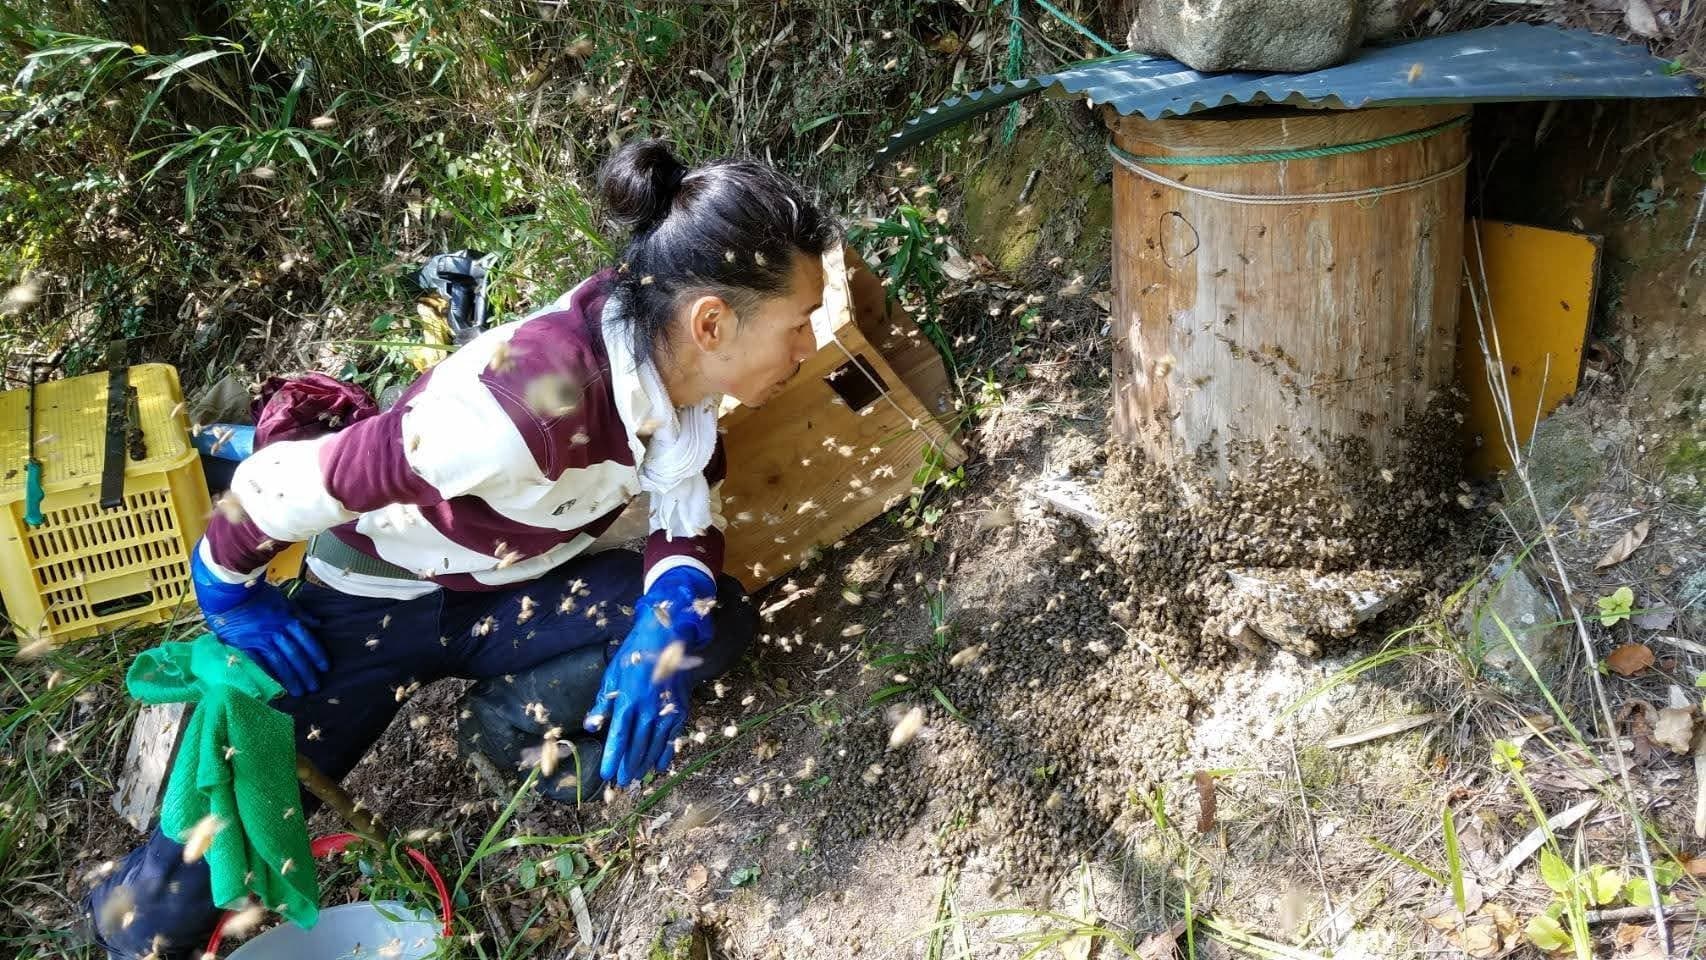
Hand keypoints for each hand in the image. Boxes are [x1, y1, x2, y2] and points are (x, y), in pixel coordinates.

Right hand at [190, 539, 328, 697]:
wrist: (229, 591)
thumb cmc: (256, 594)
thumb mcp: (283, 600)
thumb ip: (299, 613)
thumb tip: (318, 623)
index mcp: (287, 619)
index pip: (306, 639)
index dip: (316, 654)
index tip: (325, 668)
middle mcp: (276, 631)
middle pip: (295, 654)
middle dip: (306, 672)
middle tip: (315, 687)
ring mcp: (260, 639)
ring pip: (279, 662)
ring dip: (291, 678)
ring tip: (299, 692)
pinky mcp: (245, 645)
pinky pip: (259, 662)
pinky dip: (268, 675)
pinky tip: (276, 686)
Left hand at [582, 566, 715, 787]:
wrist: (666, 638)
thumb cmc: (634, 655)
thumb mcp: (611, 675)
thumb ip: (602, 703)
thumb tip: (590, 726)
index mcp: (627, 700)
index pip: (618, 737)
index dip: (612, 758)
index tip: (607, 774)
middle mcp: (647, 708)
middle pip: (637, 745)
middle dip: (629, 765)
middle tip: (623, 783)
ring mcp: (665, 710)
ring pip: (655, 744)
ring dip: (645, 762)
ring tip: (638, 777)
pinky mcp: (679, 708)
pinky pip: (672, 736)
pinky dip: (665, 751)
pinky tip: (660, 765)